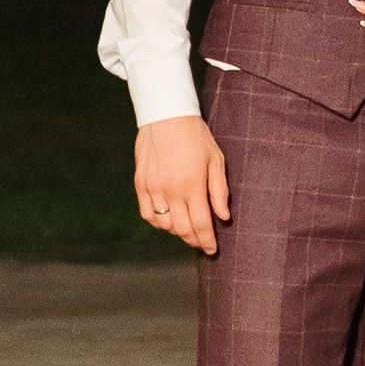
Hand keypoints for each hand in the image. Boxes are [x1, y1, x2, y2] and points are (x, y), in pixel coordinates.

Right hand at [134, 114, 229, 255]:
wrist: (165, 114)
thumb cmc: (195, 135)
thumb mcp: (215, 158)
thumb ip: (219, 190)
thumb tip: (223, 217)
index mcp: (192, 184)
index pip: (201, 224)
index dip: (207, 241)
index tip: (212, 251)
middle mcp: (171, 190)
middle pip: (182, 229)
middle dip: (194, 240)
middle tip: (202, 243)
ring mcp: (153, 188)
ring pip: (165, 225)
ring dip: (177, 232)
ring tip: (187, 228)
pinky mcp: (141, 184)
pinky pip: (148, 214)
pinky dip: (158, 222)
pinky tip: (168, 219)